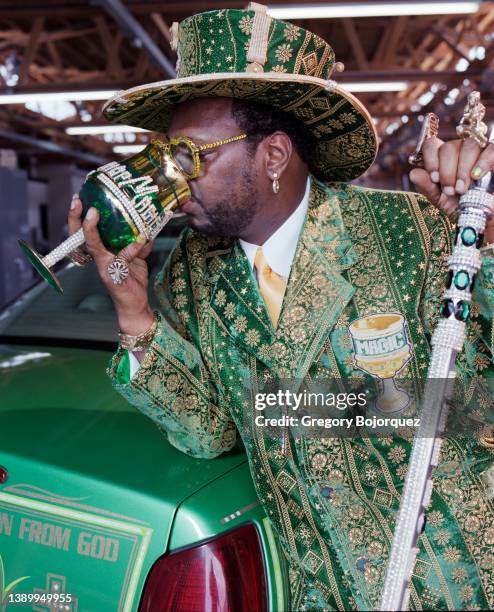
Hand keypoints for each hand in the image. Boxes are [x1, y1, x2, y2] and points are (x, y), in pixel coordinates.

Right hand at [68, 194, 153, 334]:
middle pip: (78, 237)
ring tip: (94, 213)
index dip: (78, 216)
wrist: (136, 304)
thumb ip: (138, 244)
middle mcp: (98, 258)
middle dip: (75, 219)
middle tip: (78, 201)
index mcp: (101, 252)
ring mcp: (103, 267)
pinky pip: (122, 257)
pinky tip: (142, 238)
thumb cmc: (132, 280)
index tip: (78, 198)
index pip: (83, 232)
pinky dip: (133, 248)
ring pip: (93, 246)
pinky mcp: (113, 276)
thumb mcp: (137, 257)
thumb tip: (147, 230)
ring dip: (91, 230)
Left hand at [409, 137, 493, 242]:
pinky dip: (483, 161)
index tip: (434, 179)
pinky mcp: (493, 155)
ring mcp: (478, 150)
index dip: (431, 160)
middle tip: (450, 191)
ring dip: (463, 169)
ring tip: (462, 189)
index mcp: (441, 157)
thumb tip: (413, 173)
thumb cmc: (458, 206)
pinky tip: (477, 175)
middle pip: (449, 147)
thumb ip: (426, 186)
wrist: (480, 218)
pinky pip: (490, 149)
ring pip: (468, 146)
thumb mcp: (439, 199)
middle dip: (447, 171)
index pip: (431, 145)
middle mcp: (458, 149)